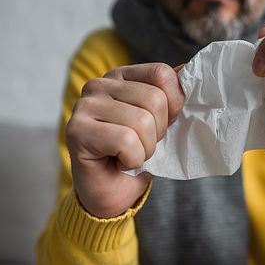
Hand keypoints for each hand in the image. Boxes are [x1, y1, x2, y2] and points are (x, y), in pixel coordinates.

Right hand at [66, 63, 184, 217]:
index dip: (173, 105)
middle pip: (155, 99)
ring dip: (145, 149)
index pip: (161, 74)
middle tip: (140, 145)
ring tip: (128, 155)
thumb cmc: (135, 156)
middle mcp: (99, 85)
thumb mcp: (161, 122)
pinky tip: (117, 163)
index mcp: (121, 76)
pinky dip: (131, 159)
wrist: (111, 195)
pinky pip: (126, 140)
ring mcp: (84, 106)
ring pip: (142, 121)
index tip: (159, 125)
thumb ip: (170, 95)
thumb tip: (189, 69)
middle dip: (158, 132)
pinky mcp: (76, 130)